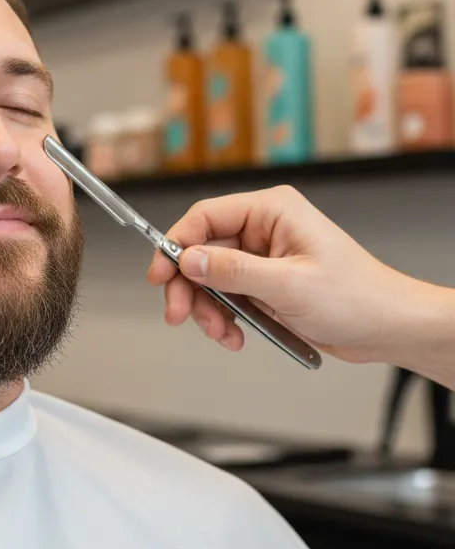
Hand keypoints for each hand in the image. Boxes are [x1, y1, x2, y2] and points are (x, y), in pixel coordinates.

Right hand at [147, 185, 413, 363]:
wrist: (387, 327)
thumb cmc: (356, 296)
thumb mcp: (287, 284)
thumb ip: (232, 270)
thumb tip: (189, 259)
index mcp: (271, 211)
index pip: (205, 216)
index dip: (176, 244)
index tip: (160, 274)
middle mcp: (264, 229)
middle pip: (202, 251)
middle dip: (189, 286)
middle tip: (179, 315)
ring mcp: (264, 257)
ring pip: (211, 278)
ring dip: (208, 309)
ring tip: (222, 334)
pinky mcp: (266, 283)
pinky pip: (229, 297)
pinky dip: (225, 319)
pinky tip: (235, 336)